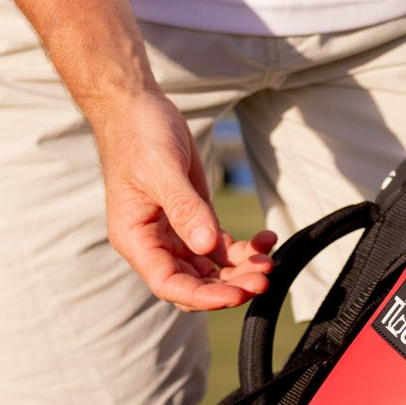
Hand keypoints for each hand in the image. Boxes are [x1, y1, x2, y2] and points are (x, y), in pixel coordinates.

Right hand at [90, 89, 275, 309]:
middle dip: (229, 286)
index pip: (168, 283)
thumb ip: (184, 208)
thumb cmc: (138, 135)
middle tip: (264, 279)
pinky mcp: (195, 220)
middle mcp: (154, 244)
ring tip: (269, 262)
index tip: (235, 296)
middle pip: (195, 283)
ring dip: (241, 271)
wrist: (137, 107)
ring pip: (211, 270)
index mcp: (136, 239)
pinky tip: (266, 239)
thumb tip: (205, 245)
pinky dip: (245, 249)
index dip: (203, 297)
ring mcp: (176, 234)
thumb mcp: (161, 169)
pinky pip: (222, 247)